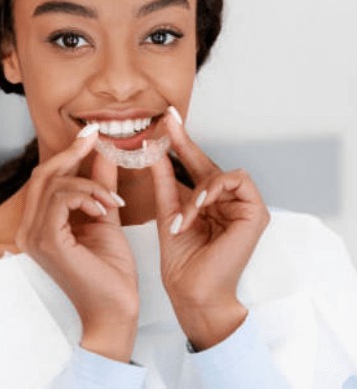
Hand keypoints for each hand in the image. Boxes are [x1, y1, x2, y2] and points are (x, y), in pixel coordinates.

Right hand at [15, 127, 138, 361]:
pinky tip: (105, 208)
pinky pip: (62, 199)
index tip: (90, 134)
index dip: (67, 153)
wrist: (115, 310)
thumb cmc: (110, 272)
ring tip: (111, 200)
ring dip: (89, 183)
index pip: (45, 180)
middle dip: (71, 153)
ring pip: (54, 184)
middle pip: (43, 175)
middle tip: (95, 138)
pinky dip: (87, 195)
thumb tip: (103, 155)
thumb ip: (100, 186)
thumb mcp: (105, 218)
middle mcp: (28, 230)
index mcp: (39, 225)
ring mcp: (34, 236)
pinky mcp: (47, 241)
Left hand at [150, 108, 270, 349]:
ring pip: (221, 172)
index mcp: (207, 202)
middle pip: (207, 163)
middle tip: (169, 121)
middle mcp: (226, 201)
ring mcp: (243, 206)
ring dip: (198, 189)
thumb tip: (155, 149)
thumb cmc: (181, 259)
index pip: (193, 166)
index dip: (181, 142)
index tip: (167, 119)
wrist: (191, 291)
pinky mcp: (256, 212)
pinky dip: (214, 190)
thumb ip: (165, 180)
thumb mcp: (168, 211)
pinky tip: (201, 205)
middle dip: (185, 143)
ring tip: (185, 213)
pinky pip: (236, 181)